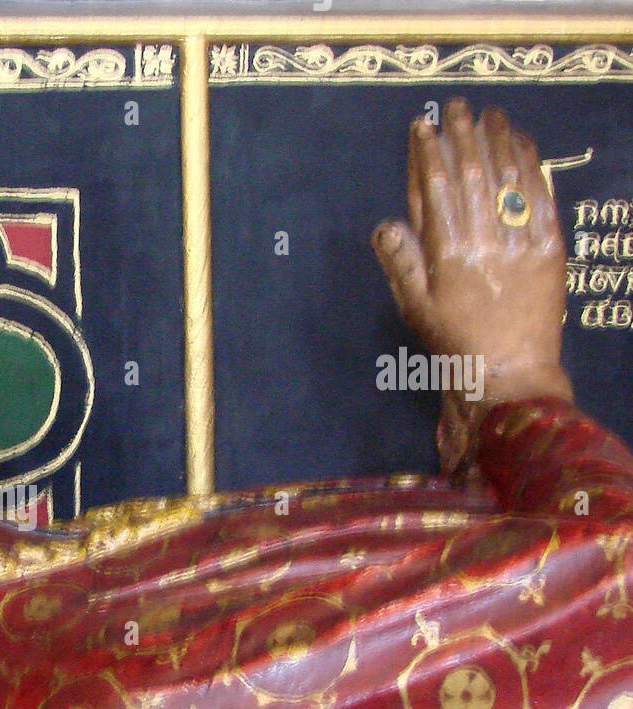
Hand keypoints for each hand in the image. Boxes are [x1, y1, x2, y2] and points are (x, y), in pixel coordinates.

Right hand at [372, 99, 572, 471]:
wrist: (509, 372)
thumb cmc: (455, 342)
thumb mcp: (416, 308)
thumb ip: (401, 263)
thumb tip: (385, 225)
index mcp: (448, 255)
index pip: (436, 190)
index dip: (428, 154)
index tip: (423, 126)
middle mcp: (485, 241)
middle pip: (473, 174)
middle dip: (463, 136)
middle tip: (457, 107)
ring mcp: (522, 242)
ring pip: (509, 178)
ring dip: (498, 140)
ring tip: (490, 114)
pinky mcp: (550, 248)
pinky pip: (541, 197)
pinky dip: (533, 166)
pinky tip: (524, 144)